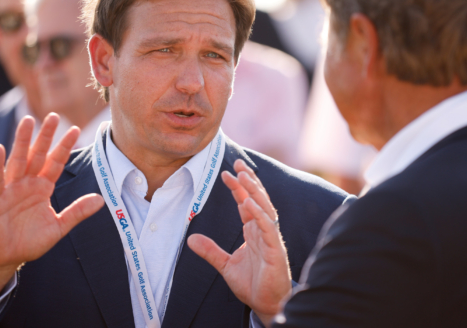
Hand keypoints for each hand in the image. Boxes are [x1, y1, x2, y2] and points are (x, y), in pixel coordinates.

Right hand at [0, 114, 103, 302]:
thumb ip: (77, 212)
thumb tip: (101, 200)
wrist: (6, 258)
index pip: (56, 162)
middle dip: (45, 136)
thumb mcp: (59, 226)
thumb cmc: (30, 241)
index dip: (64, 146)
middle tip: (53, 115)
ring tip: (28, 121)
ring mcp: (11, 189)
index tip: (76, 129)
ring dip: (22, 141)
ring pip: (18, 160)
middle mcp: (27, 184)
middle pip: (38, 155)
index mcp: (43, 187)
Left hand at [188, 159, 291, 325]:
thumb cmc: (253, 284)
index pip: (246, 202)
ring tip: (244, 175)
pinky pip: (268, 226)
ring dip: (255, 190)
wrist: (267, 304)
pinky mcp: (275, 249)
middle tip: (238, 162)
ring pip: (265, 207)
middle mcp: (264, 230)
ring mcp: (271, 238)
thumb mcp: (225, 265)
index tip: (226, 172)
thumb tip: (190, 238)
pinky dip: (260, 213)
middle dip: (249, 180)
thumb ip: (210, 251)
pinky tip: (249, 202)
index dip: (238, 187)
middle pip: (257, 198)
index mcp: (254, 231)